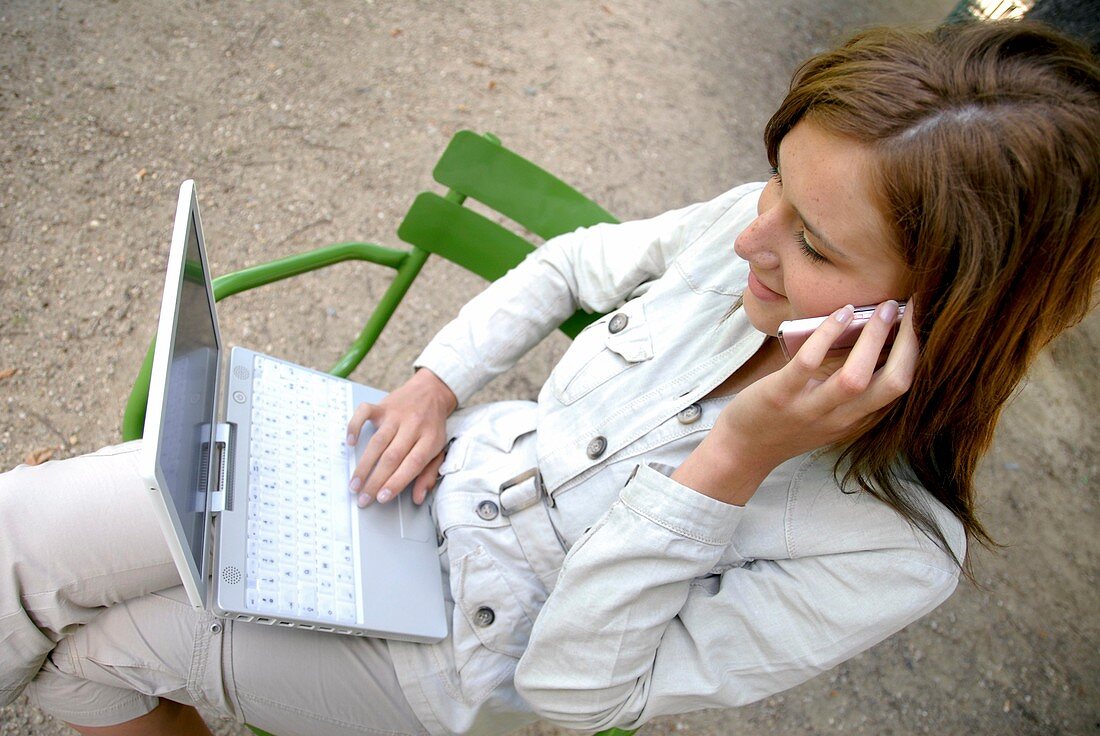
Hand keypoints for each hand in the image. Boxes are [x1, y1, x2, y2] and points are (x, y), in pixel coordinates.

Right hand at [346, 368, 457, 506]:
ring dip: (363, 465)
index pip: (412, 465)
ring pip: (377, 442)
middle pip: (392, 457)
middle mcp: (413, 427)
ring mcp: (396, 415)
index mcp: (430, 440)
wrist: (432, 391)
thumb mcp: (439, 450)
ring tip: (354, 484)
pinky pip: (364, 412)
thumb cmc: (433, 425)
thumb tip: (418, 498)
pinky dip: (355, 426)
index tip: (382, 498)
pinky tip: (350, 443)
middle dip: (375, 481)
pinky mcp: (383, 406)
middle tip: (363, 499)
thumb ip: (429, 474)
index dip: (396, 482)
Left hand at [674, 300, 916, 504]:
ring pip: (855, 377)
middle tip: (907, 307)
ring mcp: (811, 409)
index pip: (900, 387)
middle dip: (907, 344)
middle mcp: (840, 418)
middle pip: (891, 384)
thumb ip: (851, 382)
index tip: (921, 319)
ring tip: (880, 308)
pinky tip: (839, 314)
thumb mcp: (829, 409)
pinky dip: (827, 335)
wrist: (744, 449)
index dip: (917, 352)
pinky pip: (809, 363)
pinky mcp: (781, 396)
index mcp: (857, 417)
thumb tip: (874, 334)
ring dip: (873, 338)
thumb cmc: (788, 421)